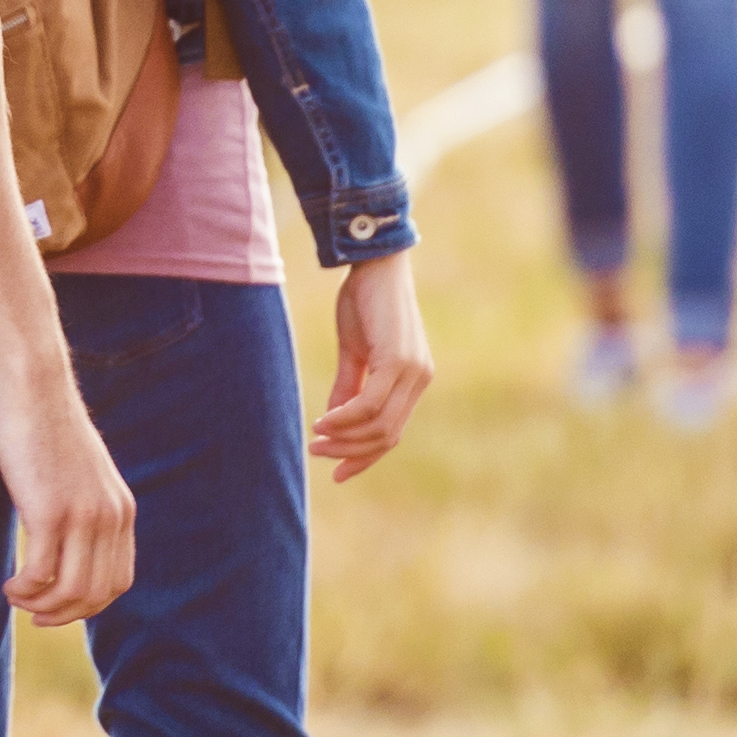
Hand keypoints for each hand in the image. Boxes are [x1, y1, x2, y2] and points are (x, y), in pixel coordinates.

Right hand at [0, 343, 134, 622]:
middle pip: (96, 594)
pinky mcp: (51, 511)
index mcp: (121, 510)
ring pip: (70, 591)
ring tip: (15, 596)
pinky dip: (24, 590)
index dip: (88, 605)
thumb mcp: (78, 473)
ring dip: (40, 606)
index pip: (118, 581)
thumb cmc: (45, 426)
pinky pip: (41, 574)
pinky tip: (9, 584)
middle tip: (33, 615)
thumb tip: (66, 541)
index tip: (57, 607)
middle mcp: (110, 517)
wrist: (33, 385)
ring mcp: (83, 516)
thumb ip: (82, 506)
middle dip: (63, 614)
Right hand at [313, 251, 435, 478]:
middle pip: (386, 435)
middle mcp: (419, 379)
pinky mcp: (398, 361)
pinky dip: (345, 418)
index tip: (338, 473)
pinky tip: (323, 421)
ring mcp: (413, 371)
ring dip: (344, 438)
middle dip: (350, 451)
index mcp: (413, 379)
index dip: (365, 456)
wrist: (374, 262)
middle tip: (317, 453)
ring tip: (316, 438)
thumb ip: (349, 387)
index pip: (392, 432)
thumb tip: (333, 422)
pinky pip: (370, 404)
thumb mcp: (354, 351)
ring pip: (379, 425)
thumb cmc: (363, 300)